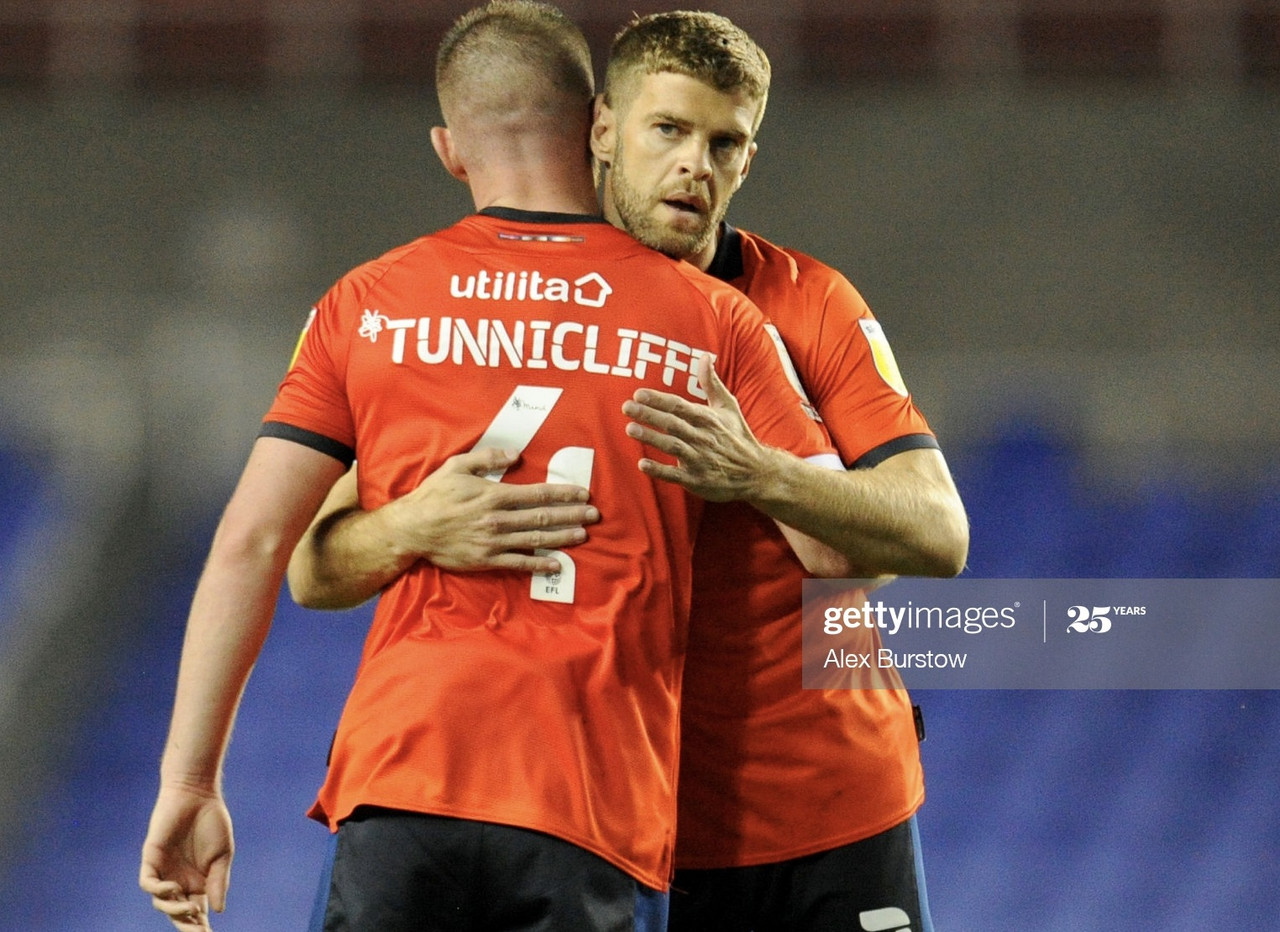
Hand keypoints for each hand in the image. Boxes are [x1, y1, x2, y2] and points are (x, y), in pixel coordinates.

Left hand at [139, 783, 232, 930]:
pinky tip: (173, 889)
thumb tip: (218, 911)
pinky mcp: (151, 859)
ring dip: (174, 910)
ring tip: (190, 910)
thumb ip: (219, 881)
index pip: (198, 913)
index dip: (201, 927)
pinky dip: (158, 891)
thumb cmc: (212, 821)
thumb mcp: (223, 854)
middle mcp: (179, 881)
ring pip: (162, 902)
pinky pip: (149, 883)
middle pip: (178, 913)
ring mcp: (164, 871)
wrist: (197, 795)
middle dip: (186, 926)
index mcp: (198, 883)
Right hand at [381, 448, 599, 572]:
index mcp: (494, 495)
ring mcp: (494, 542)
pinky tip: (557, 563)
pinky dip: (539, 564)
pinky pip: (519, 563)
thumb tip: (516, 454)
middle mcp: (498, 519)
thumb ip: (488, 457)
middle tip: (594, 514)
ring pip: (536, 540)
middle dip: (571, 515)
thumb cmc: (435, 495)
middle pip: (542, 517)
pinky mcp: (487, 559)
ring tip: (583, 535)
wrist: (413, 529)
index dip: (562, 494)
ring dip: (562, 537)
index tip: (582, 493)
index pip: (537, 494)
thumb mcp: (457, 466)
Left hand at [622, 355, 767, 501]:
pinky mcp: (697, 480)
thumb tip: (705, 356)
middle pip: (672, 424)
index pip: (679, 406)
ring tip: (630, 429)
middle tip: (626, 407)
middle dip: (649, 415)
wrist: (756, 472)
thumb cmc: (737, 436)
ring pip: (672, 446)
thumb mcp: (728, 406)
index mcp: (708, 418)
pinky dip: (659, 470)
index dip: (659, 399)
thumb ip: (712, 382)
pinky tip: (642, 464)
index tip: (638, 393)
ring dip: (651, 438)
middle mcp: (703, 437)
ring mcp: (700, 459)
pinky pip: (675, 474)